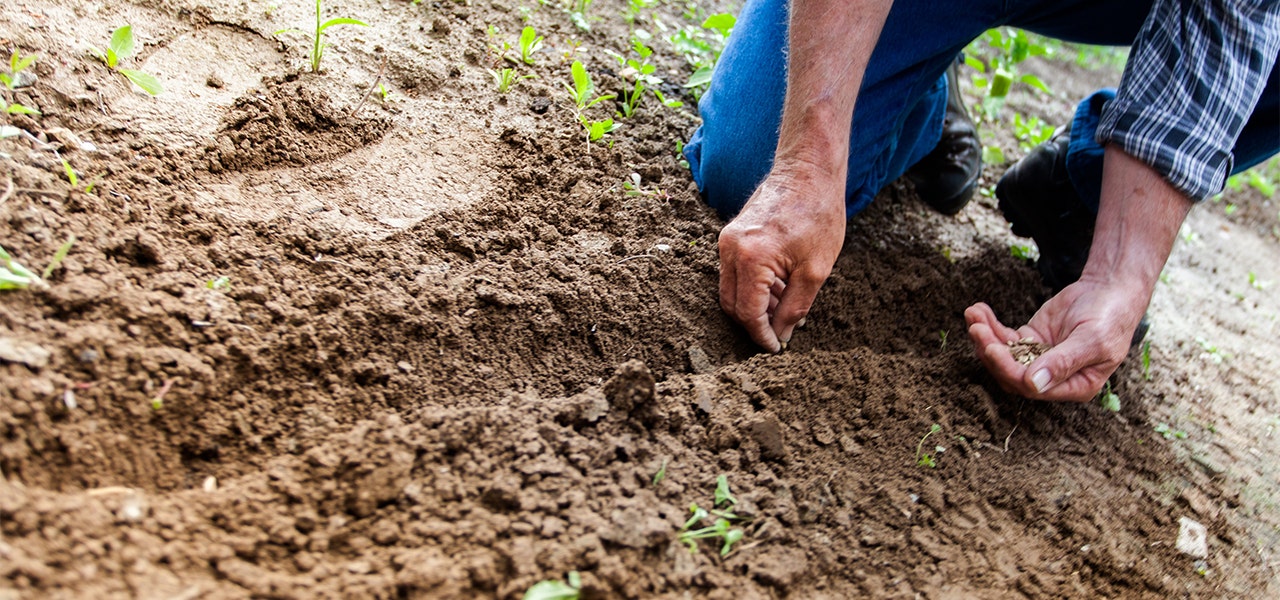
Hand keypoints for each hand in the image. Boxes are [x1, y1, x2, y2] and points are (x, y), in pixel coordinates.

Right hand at [718, 167, 846, 351]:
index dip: (761, 336)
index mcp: (751, 258)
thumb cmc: (818, 215)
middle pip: (732, 304)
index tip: (776, 348)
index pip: (748, 313)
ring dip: (754, 305)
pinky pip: (734, 272)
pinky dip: (752, 287)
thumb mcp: (815, 271)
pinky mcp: (731, 235)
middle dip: (754, 323)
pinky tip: (779, 288)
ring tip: (786, 308)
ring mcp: (727, 240)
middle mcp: (730, 249)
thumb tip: (781, 334)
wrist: (808, 171)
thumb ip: (795, 308)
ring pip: (731, 289)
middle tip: (780, 333)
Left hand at [964, 276, 1148, 401]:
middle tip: (976, 329)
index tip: (992, 348)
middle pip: (1011, 373)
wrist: (1110, 290)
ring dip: (985, 337)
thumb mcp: (1092, 340)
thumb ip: (1063, 362)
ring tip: (973, 315)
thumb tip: (1033, 384)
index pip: (1032, 387)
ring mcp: (1038, 358)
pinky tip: (978, 310)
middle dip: (990, 352)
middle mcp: (1053, 378)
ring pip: (1004, 355)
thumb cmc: (1110, 318)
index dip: (1009, 370)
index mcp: (1074, 386)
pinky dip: (989, 325)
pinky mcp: (1030, 339)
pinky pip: (1004, 337)